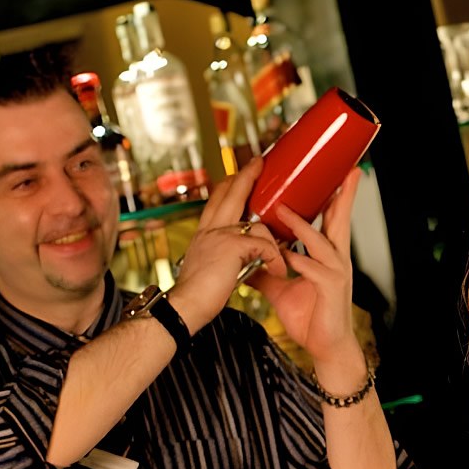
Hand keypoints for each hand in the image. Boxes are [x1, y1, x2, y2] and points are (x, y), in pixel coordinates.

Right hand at [172, 158, 286, 332]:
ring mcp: (220, 235)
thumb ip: (225, 256)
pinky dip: (275, 259)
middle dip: (246, 175)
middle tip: (259, 162)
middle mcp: (210, 229)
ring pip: (257, 222)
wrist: (186, 306)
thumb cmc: (199, 296)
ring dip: (275, 242)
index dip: (228, 185)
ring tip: (282, 260)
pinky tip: (278, 272)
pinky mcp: (232, 246)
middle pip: (230, 192)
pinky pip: (265, 245)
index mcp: (204, 233)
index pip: (216, 201)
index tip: (238, 175)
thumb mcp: (212, 268)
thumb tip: (243, 256)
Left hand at [249, 169, 363, 376]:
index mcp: (327, 256)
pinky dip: (301, 262)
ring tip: (284, 212)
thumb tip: (244, 258)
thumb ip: (265, 270)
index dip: (330, 197)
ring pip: (323, 242)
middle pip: (340, 221)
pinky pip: (315, 271)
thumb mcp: (281, 289)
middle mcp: (336, 260)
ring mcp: (336, 274)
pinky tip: (288, 256)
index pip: (330, 220)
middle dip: (343, 196)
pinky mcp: (332, 290)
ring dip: (303, 226)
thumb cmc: (309, 318)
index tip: (329, 176)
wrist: (325, 348)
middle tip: (348, 173)